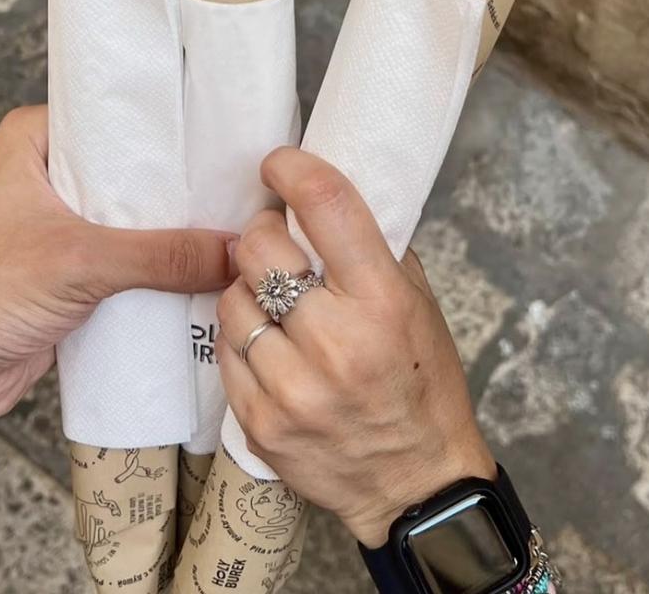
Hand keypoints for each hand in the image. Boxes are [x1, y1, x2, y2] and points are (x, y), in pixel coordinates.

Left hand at [0, 105, 235, 447]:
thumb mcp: (80, 261)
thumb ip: (160, 255)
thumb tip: (229, 251)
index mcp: (33, 143)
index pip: (111, 114)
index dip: (162, 125)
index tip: (213, 132)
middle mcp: (46, 177)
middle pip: (128, 169)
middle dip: (175, 185)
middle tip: (228, 185)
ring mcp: (60, 226)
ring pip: (130, 218)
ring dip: (169, 233)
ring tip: (224, 227)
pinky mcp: (71, 272)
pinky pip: (126, 261)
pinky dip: (155, 270)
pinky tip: (196, 270)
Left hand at [215, 147, 494, 548]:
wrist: (416, 485)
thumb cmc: (423, 384)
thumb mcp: (418, 305)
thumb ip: (373, 252)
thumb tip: (321, 200)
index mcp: (382, 301)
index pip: (327, 205)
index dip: (292, 169)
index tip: (278, 163)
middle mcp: (337, 341)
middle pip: (260, 247)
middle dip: (262, 234)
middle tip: (275, 243)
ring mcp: (294, 387)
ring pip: (232, 298)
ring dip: (247, 290)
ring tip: (274, 304)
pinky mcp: (261, 422)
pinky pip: (225, 351)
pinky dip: (240, 338)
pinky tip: (268, 346)